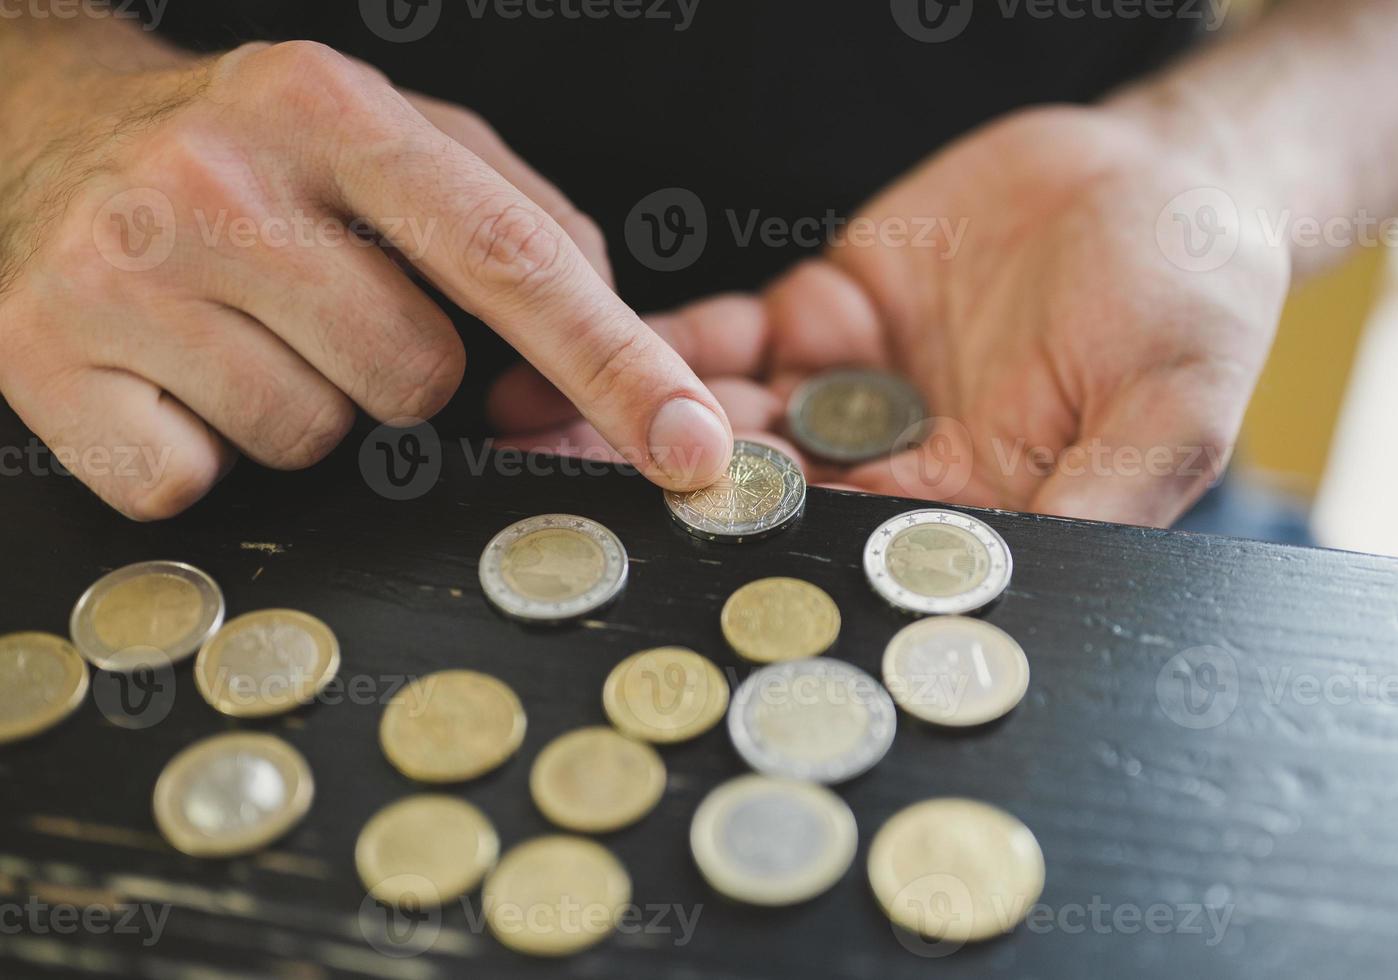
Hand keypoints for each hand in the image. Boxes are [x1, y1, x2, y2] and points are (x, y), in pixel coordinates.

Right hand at [0, 35, 732, 518]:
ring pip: (312, 439)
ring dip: (302, 406)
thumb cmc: (246, 146)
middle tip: (318, 303)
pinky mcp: (40, 359)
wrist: (35, 123)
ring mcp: (119, 272)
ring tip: (238, 326)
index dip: (617, 363)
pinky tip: (168, 372)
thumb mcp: (387, 134)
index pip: (511, 258)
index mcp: (330, 110)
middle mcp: (217, 179)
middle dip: (397, 372)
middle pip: (416, 379)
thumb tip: (620, 326)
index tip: (692, 445)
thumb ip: (516, 214)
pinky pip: (196, 481)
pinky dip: (202, 450)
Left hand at [495, 104, 1290, 525]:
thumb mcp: (1175, 407)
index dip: (751, 551)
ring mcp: (853, 388)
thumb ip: (1101, 496)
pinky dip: (664, 339)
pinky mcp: (826, 310)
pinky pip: (732, 332)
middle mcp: (899, 464)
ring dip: (631, 418)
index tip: (657, 553)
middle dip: (657, 490)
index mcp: (970, 509)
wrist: (1167, 175)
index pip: (844, 550)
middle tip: (550, 489)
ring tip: (533, 418)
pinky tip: (585, 343)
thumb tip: (1025, 591)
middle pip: (761, 493)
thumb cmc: (1196, 298)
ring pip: (725, 417)